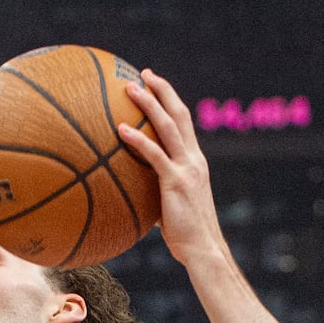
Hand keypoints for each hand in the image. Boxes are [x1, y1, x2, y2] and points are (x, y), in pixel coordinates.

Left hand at [118, 69, 230, 268]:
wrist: (203, 248)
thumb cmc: (184, 234)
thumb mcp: (171, 205)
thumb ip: (157, 191)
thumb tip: (131, 192)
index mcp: (195, 161)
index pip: (184, 122)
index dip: (170, 100)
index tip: (155, 83)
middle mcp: (194, 159)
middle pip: (179, 114)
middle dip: (162, 90)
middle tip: (142, 73)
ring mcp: (187, 168)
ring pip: (168, 127)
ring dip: (149, 105)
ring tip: (129, 89)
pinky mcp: (176, 182)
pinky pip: (155, 156)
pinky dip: (138, 140)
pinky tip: (120, 130)